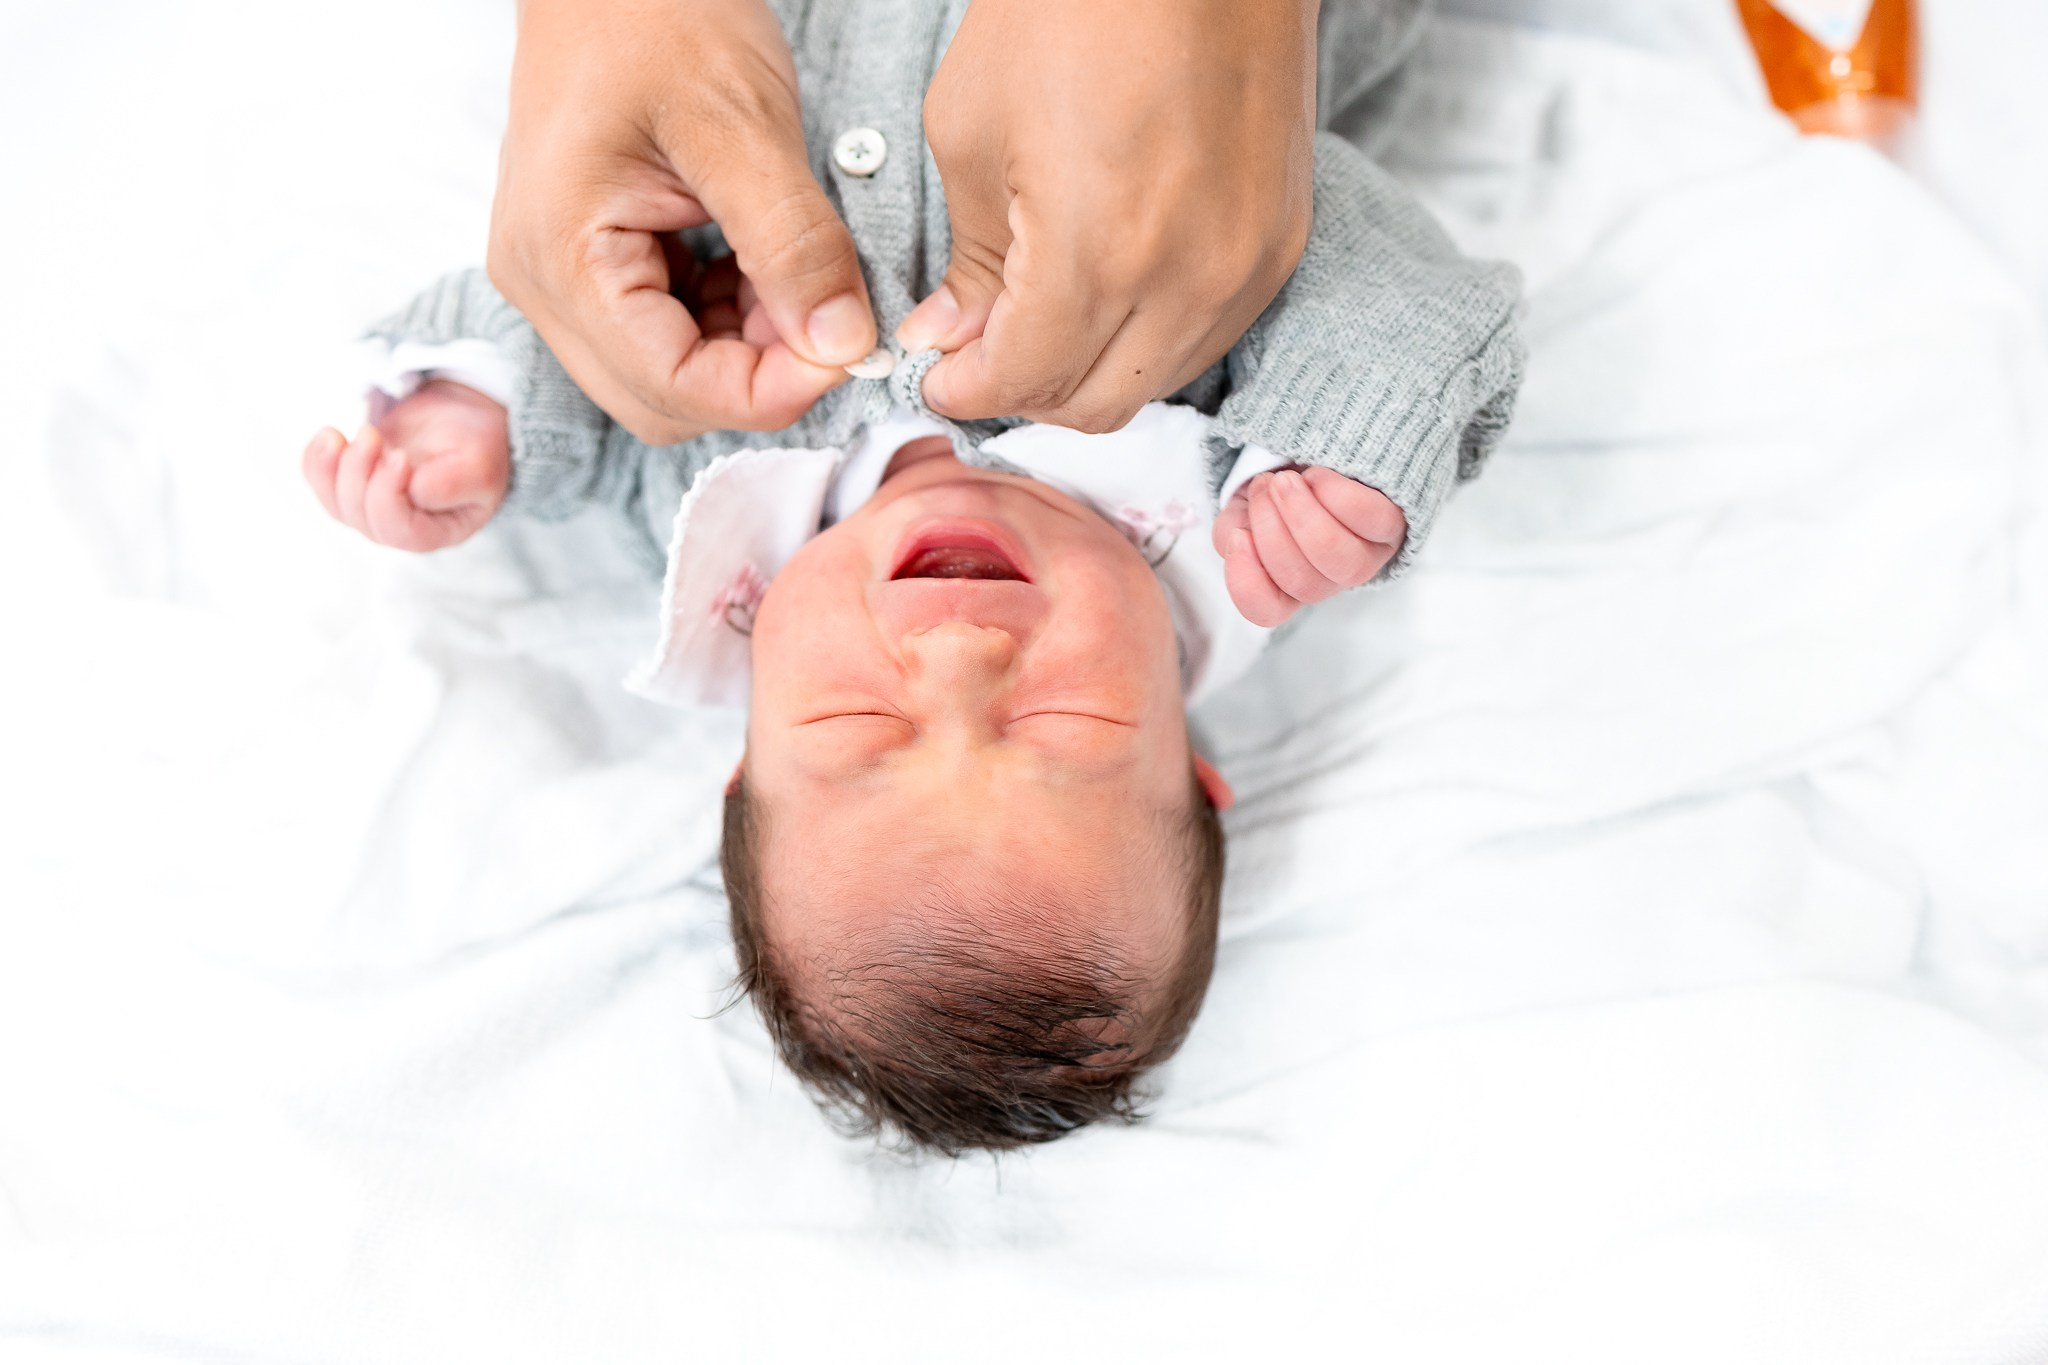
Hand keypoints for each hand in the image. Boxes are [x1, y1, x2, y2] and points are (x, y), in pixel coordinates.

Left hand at [302, 381, 509, 551]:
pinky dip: (316, 461)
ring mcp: (375, 509)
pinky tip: (328, 436)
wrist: (460, 417)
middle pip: (363, 518)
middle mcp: (404, 528)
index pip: (401, 532)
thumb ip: (450, 484)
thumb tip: (410, 489)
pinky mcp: (355, 486)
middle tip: (370, 433)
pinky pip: (321, 484)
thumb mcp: (478, 463)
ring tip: (339, 434)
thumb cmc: (477, 443)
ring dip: (331, 469)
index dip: (388, 498)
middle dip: (358, 474)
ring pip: (337, 505)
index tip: (400, 456)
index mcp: (440, 530)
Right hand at [488, 0, 874, 445]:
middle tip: (828, 316)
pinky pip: (665, 334)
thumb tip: (842, 348)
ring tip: (797, 277)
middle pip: (662, 400)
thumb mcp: (743, 125)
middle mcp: (542, 285)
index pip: (670, 388)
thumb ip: (794, 245)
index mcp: (561, 258)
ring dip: (746, 352)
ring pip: (668, 376)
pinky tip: (764, 270)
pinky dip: (728, 322)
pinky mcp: (589, 266)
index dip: (766, 394)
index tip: (847, 358)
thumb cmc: (656, 13)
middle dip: (756, 378)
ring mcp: (559, 279)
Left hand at [903, 0, 1318, 432]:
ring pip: (1153, 382)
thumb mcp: (974, 127)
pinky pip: (1205, 335)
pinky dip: (1147, 337)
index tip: (937, 373)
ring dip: (1088, 370)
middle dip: (1023, 391)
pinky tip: (1109, 289)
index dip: (966, 388)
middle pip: (1092, 403)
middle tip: (979, 352)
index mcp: (1102, 254)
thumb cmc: (1076, 5)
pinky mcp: (1281, 243)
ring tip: (1040, 319)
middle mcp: (1187, 281)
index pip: (1025, 381)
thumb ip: (970, 258)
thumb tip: (952, 337)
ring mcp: (1246, 267)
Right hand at [1214, 467, 1406, 626]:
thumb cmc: (1282, 483)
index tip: (1238, 537)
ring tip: (1285, 480)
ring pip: (1338, 560)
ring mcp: (1367, 555)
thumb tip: (1239, 536)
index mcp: (1288, 581)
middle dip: (1272, 529)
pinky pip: (1370, 519)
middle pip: (1303, 583)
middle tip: (1262, 486)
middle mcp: (1330, 578)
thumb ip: (1233, 528)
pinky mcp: (1392, 523)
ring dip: (1303, 515)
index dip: (1247, 583)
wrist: (1325, 448)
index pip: (1267, 610)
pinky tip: (1318, 475)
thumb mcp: (1245, 506)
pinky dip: (1336, 494)